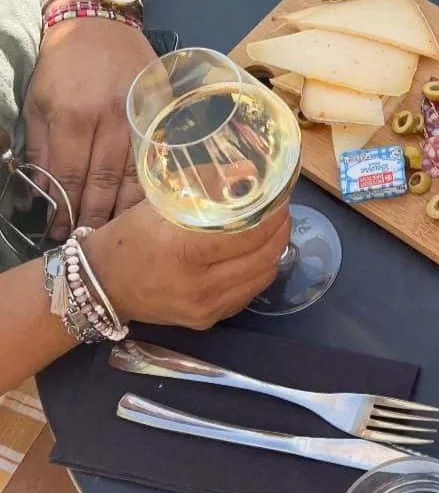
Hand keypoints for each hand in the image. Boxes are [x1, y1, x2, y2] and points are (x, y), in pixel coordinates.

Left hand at [23, 18, 156, 235]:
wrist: (102, 24)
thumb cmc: (64, 63)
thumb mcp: (38, 101)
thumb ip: (42, 147)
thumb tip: (46, 192)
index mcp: (74, 114)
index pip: (69, 176)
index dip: (63, 209)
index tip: (60, 232)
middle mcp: (111, 120)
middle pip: (105, 183)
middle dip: (93, 217)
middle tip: (88, 243)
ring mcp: (141, 119)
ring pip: (136, 177)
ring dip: (125, 211)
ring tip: (116, 234)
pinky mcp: (162, 117)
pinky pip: (158, 161)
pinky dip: (151, 188)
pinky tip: (145, 209)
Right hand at [84, 202, 291, 329]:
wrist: (102, 287)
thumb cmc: (128, 239)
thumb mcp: (161, 205)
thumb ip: (206, 188)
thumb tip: (248, 171)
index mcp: (184, 251)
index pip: (249, 233)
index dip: (272, 214)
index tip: (280, 196)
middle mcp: (200, 285)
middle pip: (263, 256)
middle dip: (280, 230)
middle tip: (282, 211)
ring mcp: (206, 308)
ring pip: (262, 277)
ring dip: (274, 251)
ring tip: (274, 229)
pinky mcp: (209, 320)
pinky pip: (248, 293)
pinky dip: (259, 271)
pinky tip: (257, 254)